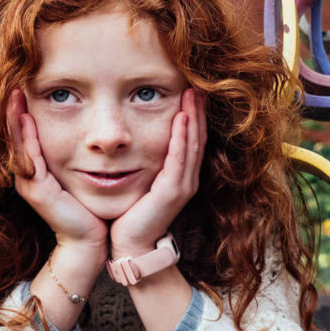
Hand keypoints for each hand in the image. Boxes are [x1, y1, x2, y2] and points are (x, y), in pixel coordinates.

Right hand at [6, 89, 108, 254]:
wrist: (90, 243)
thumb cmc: (89, 209)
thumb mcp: (80, 176)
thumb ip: (78, 157)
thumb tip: (91, 134)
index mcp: (37, 171)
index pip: (24, 134)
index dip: (20, 111)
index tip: (22, 85)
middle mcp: (28, 176)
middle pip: (15, 136)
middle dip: (13, 109)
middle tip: (13, 82)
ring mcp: (30, 184)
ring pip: (18, 144)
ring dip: (15, 118)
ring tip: (15, 94)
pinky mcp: (38, 191)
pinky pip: (29, 157)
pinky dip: (26, 136)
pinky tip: (27, 117)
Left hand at [110, 87, 206, 256]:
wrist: (132, 246)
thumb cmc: (131, 216)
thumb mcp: (142, 184)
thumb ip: (146, 165)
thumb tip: (134, 142)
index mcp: (181, 177)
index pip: (191, 139)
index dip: (194, 115)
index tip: (191, 91)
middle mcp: (187, 179)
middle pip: (197, 137)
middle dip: (197, 110)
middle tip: (198, 84)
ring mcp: (182, 185)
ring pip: (191, 144)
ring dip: (193, 117)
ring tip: (192, 93)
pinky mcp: (172, 191)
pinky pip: (179, 158)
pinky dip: (181, 137)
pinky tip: (181, 118)